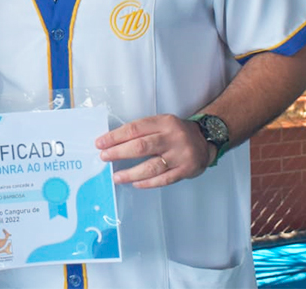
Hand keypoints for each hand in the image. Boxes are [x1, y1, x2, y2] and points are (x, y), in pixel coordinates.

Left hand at [95, 114, 212, 188]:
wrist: (205, 140)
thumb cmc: (176, 132)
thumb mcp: (161, 123)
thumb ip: (142, 131)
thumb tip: (113, 143)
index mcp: (164, 122)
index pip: (135, 129)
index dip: (115, 136)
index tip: (100, 143)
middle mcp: (173, 138)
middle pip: (141, 146)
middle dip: (119, 152)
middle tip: (104, 157)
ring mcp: (180, 155)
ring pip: (152, 166)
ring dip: (131, 173)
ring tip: (116, 176)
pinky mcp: (186, 170)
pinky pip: (164, 179)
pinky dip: (148, 183)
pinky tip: (135, 183)